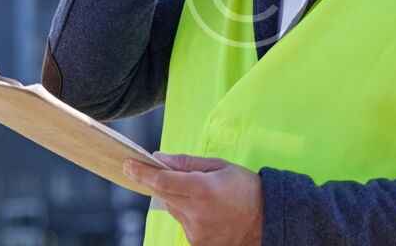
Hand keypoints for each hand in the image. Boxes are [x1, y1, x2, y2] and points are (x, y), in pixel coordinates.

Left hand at [124, 152, 262, 245]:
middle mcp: (196, 213)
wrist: (267, 219)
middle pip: (164, 195)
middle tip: (172, 175)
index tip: (128, 164)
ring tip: (206, 197)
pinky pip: (184, 224)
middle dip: (163, 183)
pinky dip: (189, 214)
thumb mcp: (219, 166)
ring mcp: (196, 232)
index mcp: (202, 189)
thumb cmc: (245, 188)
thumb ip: (186, 163)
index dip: (142, 172)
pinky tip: (209, 212)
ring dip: (180, 200)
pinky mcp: (198, 244)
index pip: (161, 181)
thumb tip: (158, 158)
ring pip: (174, 210)